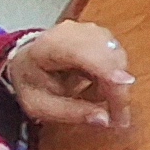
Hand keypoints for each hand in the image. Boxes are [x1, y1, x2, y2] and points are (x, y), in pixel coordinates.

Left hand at [3, 20, 134, 130]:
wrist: (26, 59)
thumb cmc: (31, 82)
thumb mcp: (41, 106)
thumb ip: (70, 112)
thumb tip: (106, 120)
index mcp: (51, 46)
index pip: (87, 55)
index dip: (110, 75)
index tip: (123, 104)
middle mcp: (75, 31)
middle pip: (110, 56)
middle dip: (117, 90)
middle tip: (115, 118)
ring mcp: (91, 29)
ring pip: (118, 58)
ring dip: (114, 84)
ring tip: (92, 98)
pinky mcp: (102, 34)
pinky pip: (118, 57)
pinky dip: (113, 76)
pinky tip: (96, 85)